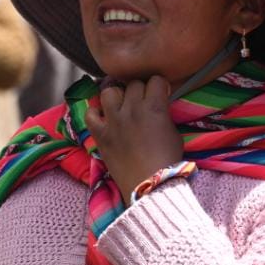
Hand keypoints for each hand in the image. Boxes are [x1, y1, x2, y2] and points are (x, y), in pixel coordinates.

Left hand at [85, 77, 182, 203]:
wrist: (150, 184)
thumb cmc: (167, 161)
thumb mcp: (174, 132)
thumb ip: (164, 115)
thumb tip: (158, 108)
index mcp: (154, 107)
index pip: (155, 79)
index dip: (159, 86)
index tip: (160, 93)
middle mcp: (132, 109)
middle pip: (133, 84)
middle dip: (140, 90)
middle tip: (142, 103)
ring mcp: (113, 121)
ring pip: (110, 91)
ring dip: (117, 96)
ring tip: (121, 105)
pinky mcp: (100, 134)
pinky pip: (90, 113)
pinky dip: (95, 113)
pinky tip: (103, 118)